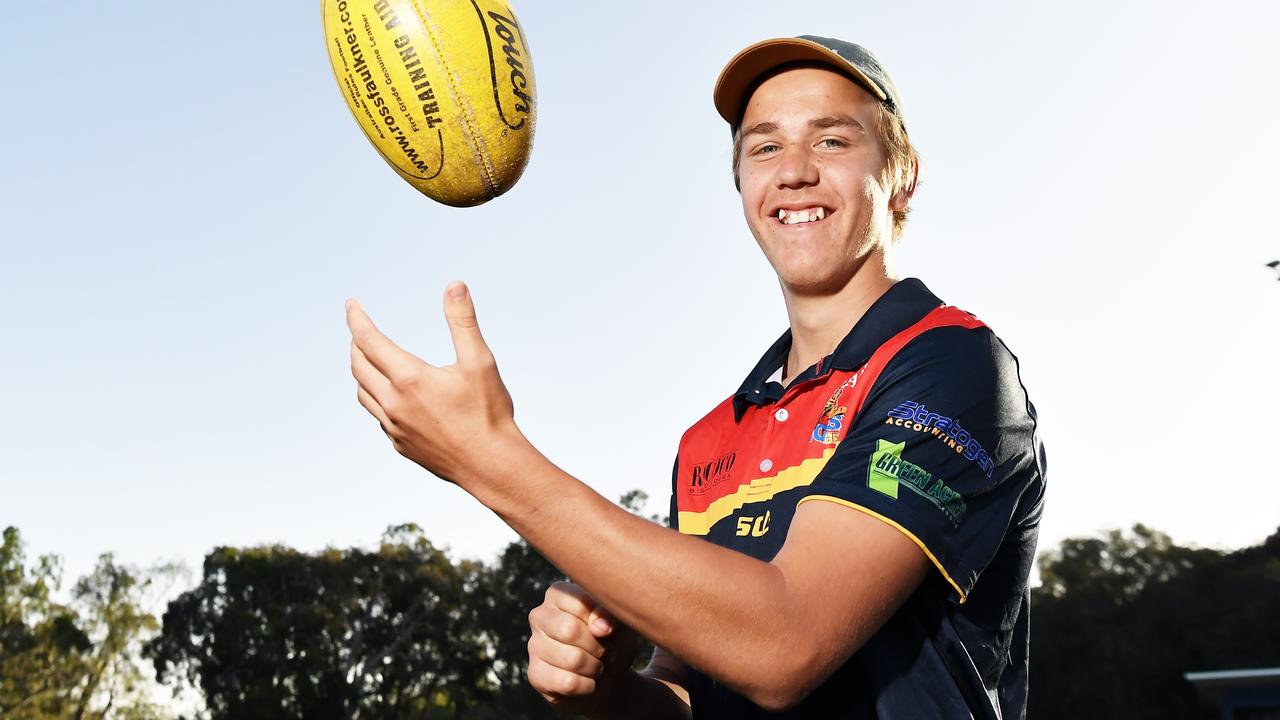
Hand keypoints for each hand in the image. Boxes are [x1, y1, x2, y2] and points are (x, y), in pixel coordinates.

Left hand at [346, 281, 522, 485]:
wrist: (491, 465)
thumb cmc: (489, 413)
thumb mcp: (480, 361)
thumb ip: (463, 321)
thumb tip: (455, 286)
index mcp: (409, 378)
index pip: (369, 340)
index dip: (357, 319)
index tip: (351, 304)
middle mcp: (394, 403)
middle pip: (358, 366)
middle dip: (357, 343)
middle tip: (361, 329)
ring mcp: (394, 427)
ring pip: (363, 393)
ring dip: (361, 371)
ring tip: (370, 360)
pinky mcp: (400, 445)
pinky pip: (378, 416)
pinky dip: (376, 398)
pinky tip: (392, 396)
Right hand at [527, 581, 641, 715]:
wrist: (607, 677)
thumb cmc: (611, 640)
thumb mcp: (620, 621)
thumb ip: (611, 614)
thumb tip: (599, 627)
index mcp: (558, 593)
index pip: (581, 603)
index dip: (603, 622)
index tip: (610, 631)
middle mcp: (539, 616)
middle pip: (570, 630)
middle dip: (599, 647)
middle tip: (608, 652)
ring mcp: (534, 645)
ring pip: (572, 659)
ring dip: (596, 668)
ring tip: (598, 666)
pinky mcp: (535, 674)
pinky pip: (568, 683)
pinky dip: (588, 686)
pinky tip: (587, 681)